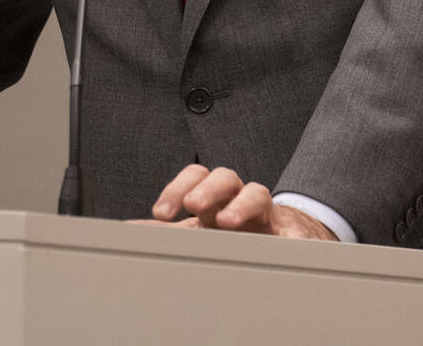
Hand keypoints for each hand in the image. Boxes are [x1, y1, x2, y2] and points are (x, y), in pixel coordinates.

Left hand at [143, 164, 336, 239]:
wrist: (285, 236)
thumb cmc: (236, 232)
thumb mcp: (201, 232)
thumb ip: (169, 231)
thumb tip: (129, 230)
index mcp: (214, 199)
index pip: (194, 179)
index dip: (176, 190)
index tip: (161, 213)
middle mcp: (238, 200)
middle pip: (223, 178)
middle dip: (207, 189)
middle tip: (193, 205)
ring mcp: (265, 214)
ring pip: (256, 194)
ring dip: (241, 204)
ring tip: (228, 221)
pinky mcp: (291, 233)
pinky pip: (293, 231)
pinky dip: (290, 237)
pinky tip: (287, 244)